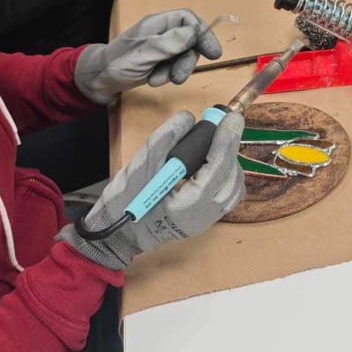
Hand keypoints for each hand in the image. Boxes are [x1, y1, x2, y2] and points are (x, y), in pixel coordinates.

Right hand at [57, 109, 244, 270]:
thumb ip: (164, 140)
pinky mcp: (206, 218)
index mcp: (188, 207)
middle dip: (229, 147)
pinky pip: (228, 194)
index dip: (226, 140)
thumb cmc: (124, 203)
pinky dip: (226, 174)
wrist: (118, 233)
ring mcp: (207, 220)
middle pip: (231, 176)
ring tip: (215, 142)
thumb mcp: (139, 167)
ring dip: (229, 161)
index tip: (231, 118)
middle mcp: (204, 216)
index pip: (218, 168)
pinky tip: (213, 162)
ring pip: (234, 186)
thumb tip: (188, 118)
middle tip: (223, 124)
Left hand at [74, 9, 224, 103]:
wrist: (97, 81)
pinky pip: (173, 67)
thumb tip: (194, 33)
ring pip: (183, 56)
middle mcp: (161, 33)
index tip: (213, 53)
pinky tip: (152, 81)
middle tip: (178, 77)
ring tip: (157, 80)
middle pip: (190, 41)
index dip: (203, 33)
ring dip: (175, 71)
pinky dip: (166, 76)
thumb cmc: (117, 63)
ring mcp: (160, 48)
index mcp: (158, 23)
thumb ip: (170, 43)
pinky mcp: (158, 62)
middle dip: (187, 60)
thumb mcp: (145, 53)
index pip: (189, 20)